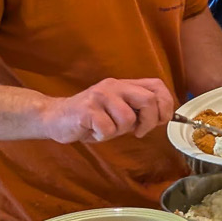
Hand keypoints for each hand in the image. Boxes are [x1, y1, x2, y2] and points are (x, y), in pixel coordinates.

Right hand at [41, 77, 174, 143]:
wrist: (55, 117)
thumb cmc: (91, 118)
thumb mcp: (118, 110)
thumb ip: (137, 110)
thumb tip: (162, 117)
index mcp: (124, 85)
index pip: (157, 85)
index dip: (166, 104)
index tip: (161, 120)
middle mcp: (113, 86)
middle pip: (148, 100)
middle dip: (149, 121)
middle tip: (138, 132)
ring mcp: (99, 96)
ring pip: (128, 118)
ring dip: (121, 131)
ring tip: (107, 129)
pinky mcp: (87, 110)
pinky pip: (108, 129)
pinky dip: (103, 136)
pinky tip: (94, 132)